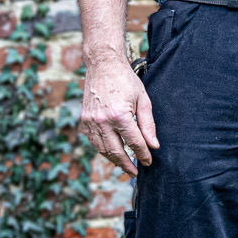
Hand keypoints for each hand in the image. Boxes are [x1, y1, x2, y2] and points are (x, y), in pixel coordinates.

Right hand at [80, 56, 159, 175]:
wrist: (103, 65)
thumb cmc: (126, 80)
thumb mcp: (143, 100)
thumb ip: (148, 125)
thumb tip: (153, 145)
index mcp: (119, 116)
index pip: (135, 143)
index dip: (143, 155)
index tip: (149, 162)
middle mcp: (102, 121)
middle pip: (116, 152)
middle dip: (127, 165)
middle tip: (135, 173)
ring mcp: (91, 122)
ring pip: (103, 150)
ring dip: (114, 160)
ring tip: (125, 165)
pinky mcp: (84, 120)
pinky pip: (94, 142)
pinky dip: (103, 149)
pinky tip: (112, 151)